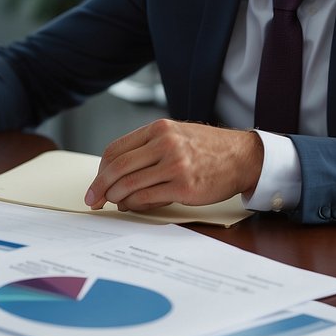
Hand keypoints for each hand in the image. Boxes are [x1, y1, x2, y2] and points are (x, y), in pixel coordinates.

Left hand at [83, 119, 263, 211]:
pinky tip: (131, 206)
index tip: (95, 183)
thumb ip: (148, 149)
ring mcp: (175, 165)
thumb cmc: (208, 149)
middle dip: (99, 186)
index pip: (116, 149)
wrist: (242, 157)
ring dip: (115, 197)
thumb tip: (116, 175)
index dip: (100, 169)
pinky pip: (148, 198)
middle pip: (117, 167)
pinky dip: (134, 204)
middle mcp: (165, 144)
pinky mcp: (184, 187)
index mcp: (159, 129)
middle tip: (92, 199)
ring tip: (113, 203)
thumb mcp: (176, 136)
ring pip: (129, 184)